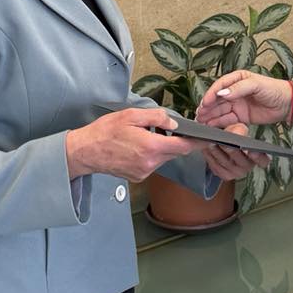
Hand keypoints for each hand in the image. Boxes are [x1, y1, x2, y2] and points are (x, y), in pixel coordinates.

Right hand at [66, 109, 195, 182]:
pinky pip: (152, 164)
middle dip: (174, 141)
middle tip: (164, 129)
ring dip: (160, 148)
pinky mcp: (138, 176)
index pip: (183, 147)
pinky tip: (136, 147)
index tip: (208, 140)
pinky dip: (150, 155)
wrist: (85, 152)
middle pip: (173, 152)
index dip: (197, 143)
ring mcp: (144, 172)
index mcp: (151, 147)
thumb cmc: (105, 132)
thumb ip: (156, 117)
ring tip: (144, 137)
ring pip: (163, 158)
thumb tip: (173, 123)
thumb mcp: (130, 116)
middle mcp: (150, 163)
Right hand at [197, 69, 291, 128]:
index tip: (205, 102)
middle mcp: (234, 92)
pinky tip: (211, 126)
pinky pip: (227, 120)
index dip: (211, 94)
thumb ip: (238, 88)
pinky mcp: (241, 117)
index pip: (220, 85)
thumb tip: (222, 93)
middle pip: (217, 99)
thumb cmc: (273, 89)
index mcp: (237, 79)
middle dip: (207, 107)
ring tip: (201, 122)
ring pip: (220, 110)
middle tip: (199, 114)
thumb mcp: (256, 84)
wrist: (287, 104)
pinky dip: (219, 123)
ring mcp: (237, 104)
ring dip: (210, 115)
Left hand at [201, 122, 269, 181]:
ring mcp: (236, 172)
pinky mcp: (224, 174)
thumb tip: (236, 133)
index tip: (252, 151)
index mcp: (256, 157)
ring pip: (227, 164)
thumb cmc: (233, 137)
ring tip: (211, 143)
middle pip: (241, 161)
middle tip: (224, 143)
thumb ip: (239, 130)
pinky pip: (217, 167)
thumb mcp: (238, 129)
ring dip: (218, 153)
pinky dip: (211, 158)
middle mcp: (247, 166)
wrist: (221, 144)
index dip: (259, 157)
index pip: (263, 161)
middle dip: (232, 151)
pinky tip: (206, 149)